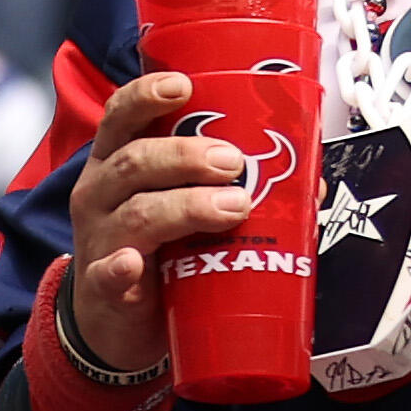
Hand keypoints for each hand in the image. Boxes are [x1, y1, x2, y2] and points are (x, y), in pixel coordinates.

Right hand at [65, 72, 254, 373]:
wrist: (115, 323)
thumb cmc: (155, 251)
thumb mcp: (176, 207)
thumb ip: (224, 186)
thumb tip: (309, 177)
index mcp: (116, 164)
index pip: (121, 117)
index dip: (147, 96)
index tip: (183, 87)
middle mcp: (101, 193)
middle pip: (135, 160)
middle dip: (186, 154)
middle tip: (233, 162)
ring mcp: (100, 240)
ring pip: (136, 212)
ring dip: (186, 206)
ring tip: (233, 207)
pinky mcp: (104, 288)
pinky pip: (109, 275)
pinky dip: (120, 268)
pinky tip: (133, 264)